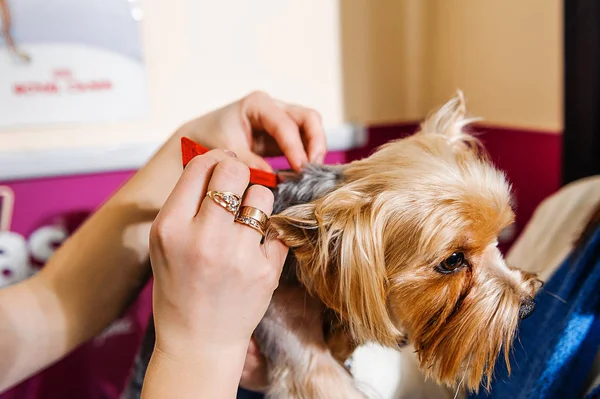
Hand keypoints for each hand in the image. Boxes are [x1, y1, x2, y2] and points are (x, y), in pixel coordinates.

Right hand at [148, 150, 287, 358]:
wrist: (198, 343)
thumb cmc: (178, 288)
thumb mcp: (165, 243)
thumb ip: (185, 201)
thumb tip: (216, 158)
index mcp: (170, 227)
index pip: (201, 165)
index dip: (215, 160)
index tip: (222, 167)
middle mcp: (203, 237)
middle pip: (234, 169)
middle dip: (238, 172)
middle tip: (237, 186)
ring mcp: (238, 254)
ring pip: (262, 194)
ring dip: (256, 200)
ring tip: (246, 220)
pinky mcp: (266, 270)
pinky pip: (275, 226)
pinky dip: (267, 232)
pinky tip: (254, 247)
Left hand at [174, 91, 326, 171]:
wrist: (200, 138)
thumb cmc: (210, 138)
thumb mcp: (225, 151)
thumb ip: (249, 163)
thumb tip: (274, 178)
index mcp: (257, 104)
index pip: (285, 125)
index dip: (295, 148)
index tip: (300, 169)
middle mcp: (274, 107)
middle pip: (308, 118)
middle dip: (316, 142)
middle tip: (313, 169)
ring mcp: (281, 119)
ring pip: (311, 127)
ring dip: (315, 149)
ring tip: (311, 173)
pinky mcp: (283, 135)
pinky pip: (304, 141)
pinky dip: (308, 155)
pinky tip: (304, 174)